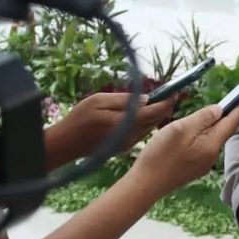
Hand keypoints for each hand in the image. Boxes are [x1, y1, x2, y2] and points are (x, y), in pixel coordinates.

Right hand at [44, 92, 176, 169]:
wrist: (65, 145)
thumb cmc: (79, 119)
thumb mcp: (98, 101)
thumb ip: (124, 100)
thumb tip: (147, 99)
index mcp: (126, 123)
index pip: (156, 112)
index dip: (167, 101)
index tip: (173, 91)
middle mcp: (131, 136)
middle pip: (156, 120)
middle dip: (163, 107)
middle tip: (165, 93)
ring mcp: (128, 144)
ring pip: (150, 127)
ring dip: (155, 115)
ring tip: (154, 101)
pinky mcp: (124, 147)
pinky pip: (141, 132)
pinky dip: (145, 122)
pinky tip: (140, 113)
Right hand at [134, 100, 238, 193]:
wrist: (145, 185)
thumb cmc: (160, 155)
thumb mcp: (181, 129)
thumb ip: (202, 118)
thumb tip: (219, 110)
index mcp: (211, 145)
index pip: (231, 122)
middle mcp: (211, 157)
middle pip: (223, 131)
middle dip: (226, 116)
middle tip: (229, 100)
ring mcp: (202, 165)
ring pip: (212, 139)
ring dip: (212, 126)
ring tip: (207, 113)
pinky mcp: (193, 169)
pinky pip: (203, 147)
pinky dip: (202, 135)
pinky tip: (193, 132)